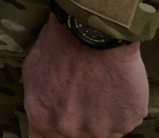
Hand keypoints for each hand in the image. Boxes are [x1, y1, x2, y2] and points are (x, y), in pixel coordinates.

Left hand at [24, 15, 146, 137]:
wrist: (92, 32)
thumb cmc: (59, 46)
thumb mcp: (33, 73)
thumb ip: (38, 102)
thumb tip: (42, 118)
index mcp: (42, 116)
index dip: (53, 131)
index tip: (62, 117)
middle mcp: (68, 128)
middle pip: (76, 134)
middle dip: (80, 118)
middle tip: (84, 93)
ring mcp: (98, 128)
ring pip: (103, 129)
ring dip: (102, 114)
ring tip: (100, 85)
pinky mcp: (125, 122)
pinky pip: (124, 120)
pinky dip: (122, 108)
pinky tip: (115, 85)